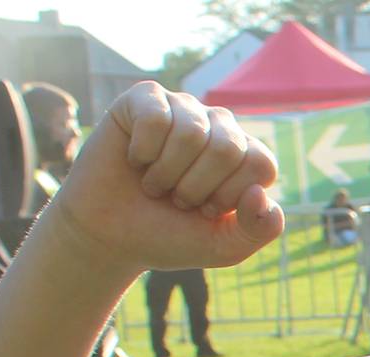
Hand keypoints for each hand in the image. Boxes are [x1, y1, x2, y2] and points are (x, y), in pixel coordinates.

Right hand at [46, 82, 281, 275]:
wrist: (108, 235)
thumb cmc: (168, 235)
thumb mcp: (223, 246)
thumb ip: (259, 230)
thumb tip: (260, 194)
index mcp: (246, 155)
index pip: (261, 164)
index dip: (228, 196)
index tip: (205, 210)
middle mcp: (219, 125)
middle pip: (227, 148)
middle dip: (195, 187)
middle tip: (175, 197)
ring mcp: (183, 108)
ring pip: (191, 133)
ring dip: (165, 173)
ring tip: (154, 182)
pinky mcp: (145, 98)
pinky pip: (155, 118)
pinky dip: (142, 151)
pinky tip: (135, 159)